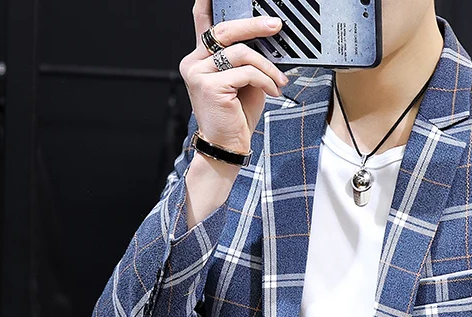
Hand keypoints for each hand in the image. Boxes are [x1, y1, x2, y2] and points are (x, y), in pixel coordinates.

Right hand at [179, 2, 289, 154]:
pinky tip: (272, 91)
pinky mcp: (210, 86)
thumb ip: (246, 61)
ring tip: (278, 81)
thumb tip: (265, 40)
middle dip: (254, 26)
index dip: (206, 4)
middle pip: (226, 30)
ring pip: (241, 53)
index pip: (202, 23)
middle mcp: (194, 62)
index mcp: (199, 59)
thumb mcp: (243, 83)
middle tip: (275, 26)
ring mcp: (199, 74)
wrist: (227, 147)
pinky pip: (246, 72)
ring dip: (267, 66)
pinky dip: (265, 80)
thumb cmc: (235, 117)